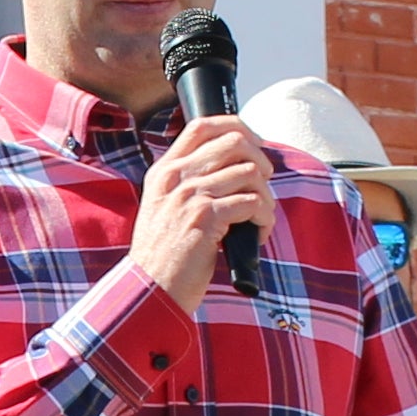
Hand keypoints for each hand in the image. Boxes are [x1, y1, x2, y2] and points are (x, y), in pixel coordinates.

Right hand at [125, 115, 274, 308]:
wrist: (151, 290)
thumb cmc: (164, 255)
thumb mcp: (164, 207)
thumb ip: (187, 182)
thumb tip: (235, 164)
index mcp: (164, 171)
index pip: (203, 125)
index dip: (236, 126)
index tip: (255, 145)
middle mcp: (175, 177)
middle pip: (234, 141)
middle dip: (260, 161)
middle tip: (263, 185)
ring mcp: (190, 196)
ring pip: (251, 172)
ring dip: (266, 196)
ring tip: (259, 218)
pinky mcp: (206, 218)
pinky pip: (253, 203)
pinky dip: (264, 219)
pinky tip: (256, 235)